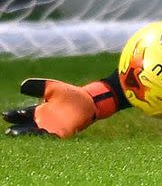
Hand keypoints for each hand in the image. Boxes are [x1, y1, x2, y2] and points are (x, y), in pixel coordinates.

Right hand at [3, 78, 117, 137]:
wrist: (89, 100)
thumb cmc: (70, 94)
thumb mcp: (52, 88)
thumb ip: (38, 87)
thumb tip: (22, 86)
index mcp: (39, 112)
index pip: (23, 115)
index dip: (14, 115)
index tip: (5, 115)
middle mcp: (44, 122)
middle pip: (27, 128)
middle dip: (18, 130)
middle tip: (9, 132)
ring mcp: (53, 128)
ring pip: (37, 135)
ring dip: (29, 136)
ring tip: (21, 136)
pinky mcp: (64, 133)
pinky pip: (52, 138)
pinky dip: (45, 138)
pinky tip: (40, 137)